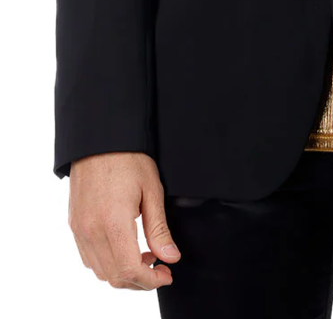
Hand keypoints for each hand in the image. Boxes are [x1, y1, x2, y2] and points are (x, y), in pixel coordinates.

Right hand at [68, 152, 180, 290]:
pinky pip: (89, 257)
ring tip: (145, 257)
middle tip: (160, 269)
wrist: (99, 140)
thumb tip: (170, 257)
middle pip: (114, 277)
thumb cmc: (128, 159)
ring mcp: (79, 229)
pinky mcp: (74, 225)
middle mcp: (91, 231)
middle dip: (140, 281)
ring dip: (123, 273)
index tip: (167, 274)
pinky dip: (108, 262)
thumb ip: (159, 229)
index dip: (151, 280)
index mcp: (113, 223)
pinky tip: (125, 248)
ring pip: (100, 271)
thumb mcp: (152, 190)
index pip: (130, 270)